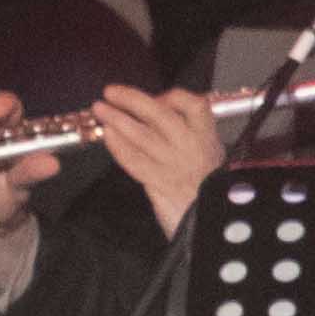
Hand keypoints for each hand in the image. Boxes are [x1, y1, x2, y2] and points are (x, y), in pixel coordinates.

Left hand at [82, 80, 224, 238]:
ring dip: (117, 119)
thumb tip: (158, 110)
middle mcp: (190, 148)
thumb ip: (188, 133)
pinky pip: (133, 160)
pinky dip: (118, 145)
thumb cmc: (210, 188)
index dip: (171, 97)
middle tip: (111, 92)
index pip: (193, 105)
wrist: (214, 223)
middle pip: (159, 115)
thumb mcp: (212, 154)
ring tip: (100, 109)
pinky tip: (107, 135)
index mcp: (207, 138)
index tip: (158, 96)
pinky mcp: (159, 183)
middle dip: (131, 100)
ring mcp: (173, 165)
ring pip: (141, 135)